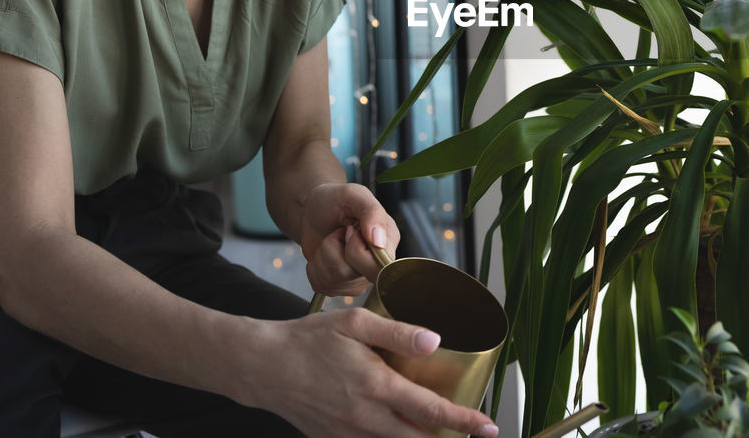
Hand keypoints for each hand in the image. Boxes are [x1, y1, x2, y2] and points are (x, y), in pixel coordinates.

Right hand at [250, 308, 499, 437]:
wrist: (260, 367)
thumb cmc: (308, 339)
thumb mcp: (354, 322)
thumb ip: (397, 333)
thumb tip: (436, 341)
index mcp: (375, 386)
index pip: (430, 411)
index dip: (463, 421)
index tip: (488, 427)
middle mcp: (364, 417)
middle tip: (472, 430)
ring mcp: (347, 434)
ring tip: (438, 428)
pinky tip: (399, 428)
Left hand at [299, 182, 400, 295]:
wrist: (311, 211)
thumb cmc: (335, 200)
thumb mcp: (353, 194)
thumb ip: (372, 212)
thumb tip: (379, 241)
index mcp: (388, 241)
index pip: (380, 264)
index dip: (356, 249)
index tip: (348, 229)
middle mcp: (377, 263)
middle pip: (355, 276)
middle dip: (336, 250)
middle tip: (339, 233)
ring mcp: (357, 278)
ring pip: (334, 279)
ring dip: (323, 254)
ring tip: (330, 239)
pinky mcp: (338, 286)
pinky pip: (321, 285)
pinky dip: (314, 266)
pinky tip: (322, 253)